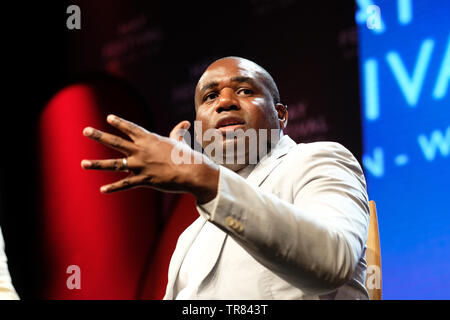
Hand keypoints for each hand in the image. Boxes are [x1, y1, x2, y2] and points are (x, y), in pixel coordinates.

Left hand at [81, 114, 218, 202]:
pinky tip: (102, 189)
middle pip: (115, 142)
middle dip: (99, 136)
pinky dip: (114, 188)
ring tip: (83, 163)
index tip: (108, 118)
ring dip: (97, 164)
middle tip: (85, 130)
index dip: (119, 122)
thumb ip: (178, 132)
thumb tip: (185, 123)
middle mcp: (141, 151)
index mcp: (149, 139)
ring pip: (114, 164)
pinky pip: (125, 184)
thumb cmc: (187, 156)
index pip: (130, 129)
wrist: (191, 172)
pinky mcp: (143, 180)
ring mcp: (140, 166)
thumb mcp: (180, 142)